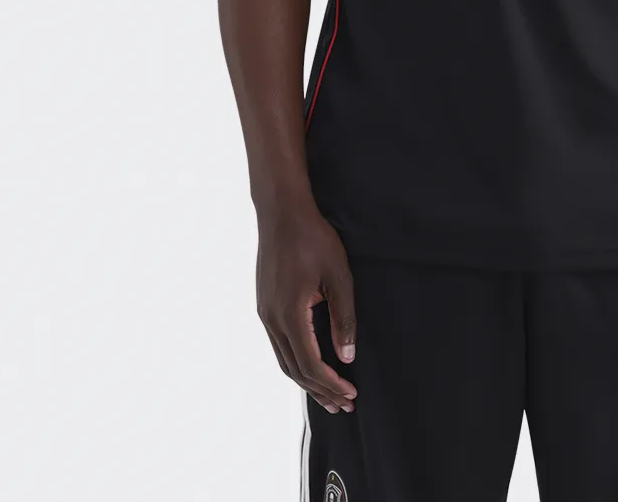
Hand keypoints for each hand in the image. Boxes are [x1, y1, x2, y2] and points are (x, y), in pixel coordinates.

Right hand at [256, 204, 357, 414]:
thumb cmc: (314, 239)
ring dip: (306, 380)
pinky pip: (279, 345)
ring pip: (284, 360)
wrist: (282, 213)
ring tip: (329, 395)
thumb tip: (346, 356)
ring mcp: (265, 313)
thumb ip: (344, 318)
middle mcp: (272, 319)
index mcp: (290, 314)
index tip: (351, 395)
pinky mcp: (265, 305)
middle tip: (344, 405)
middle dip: (320, 391)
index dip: (331, 384)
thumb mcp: (338, 276)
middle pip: (294, 369)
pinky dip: (296, 362)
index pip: (310, 364)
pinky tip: (310, 365)